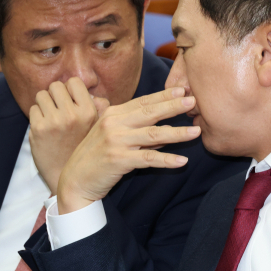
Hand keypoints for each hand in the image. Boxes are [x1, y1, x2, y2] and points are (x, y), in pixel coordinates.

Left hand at [29, 78, 109, 193]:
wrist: (70, 179)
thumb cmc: (84, 149)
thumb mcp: (98, 128)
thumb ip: (99, 107)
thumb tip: (92, 93)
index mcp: (89, 112)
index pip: (74, 82)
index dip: (70, 89)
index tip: (70, 101)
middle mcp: (72, 115)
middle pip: (56, 86)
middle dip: (55, 95)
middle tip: (58, 109)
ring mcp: (54, 121)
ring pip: (42, 95)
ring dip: (44, 104)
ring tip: (51, 117)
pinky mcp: (38, 129)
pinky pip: (33, 108)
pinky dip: (37, 115)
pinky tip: (45, 128)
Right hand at [57, 87, 200, 213]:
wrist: (74, 180)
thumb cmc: (95, 156)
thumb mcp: (111, 135)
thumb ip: (133, 127)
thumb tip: (163, 125)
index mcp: (113, 114)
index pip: (142, 101)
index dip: (163, 96)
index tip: (182, 90)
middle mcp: (114, 124)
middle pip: (149, 112)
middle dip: (173, 106)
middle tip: (193, 101)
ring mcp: (116, 141)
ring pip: (153, 135)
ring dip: (177, 133)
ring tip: (195, 132)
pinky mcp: (119, 160)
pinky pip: (148, 159)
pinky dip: (166, 160)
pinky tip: (182, 161)